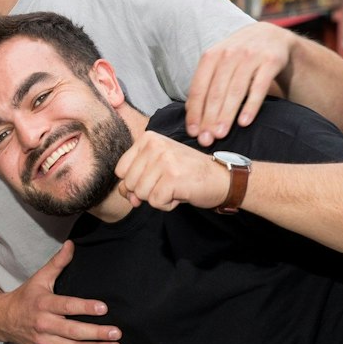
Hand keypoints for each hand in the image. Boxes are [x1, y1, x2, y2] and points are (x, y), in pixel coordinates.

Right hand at [0, 241, 121, 343]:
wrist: (2, 319)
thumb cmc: (26, 297)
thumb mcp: (40, 278)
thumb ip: (57, 263)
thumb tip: (71, 244)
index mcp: (43, 303)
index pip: (67, 306)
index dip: (85, 308)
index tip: (104, 309)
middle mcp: (43, 324)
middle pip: (73, 332)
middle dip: (97, 334)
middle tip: (116, 332)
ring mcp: (43, 342)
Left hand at [113, 127, 232, 211]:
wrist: (221, 178)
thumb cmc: (188, 173)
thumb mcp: (158, 168)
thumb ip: (136, 179)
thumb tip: (127, 196)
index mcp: (149, 139)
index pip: (121, 170)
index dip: (135, 181)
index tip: (155, 177)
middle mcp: (155, 146)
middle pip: (129, 183)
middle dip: (147, 191)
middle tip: (169, 182)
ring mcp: (164, 161)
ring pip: (141, 194)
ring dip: (158, 197)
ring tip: (175, 186)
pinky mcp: (172, 179)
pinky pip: (155, 202)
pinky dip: (167, 205)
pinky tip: (180, 194)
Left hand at [185, 22, 293, 143]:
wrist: (271, 36)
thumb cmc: (239, 56)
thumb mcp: (219, 63)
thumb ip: (205, 83)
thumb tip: (190, 111)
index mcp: (212, 55)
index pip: (199, 87)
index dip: (195, 111)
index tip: (193, 132)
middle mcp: (229, 53)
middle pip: (216, 91)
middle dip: (209, 118)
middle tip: (206, 139)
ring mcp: (251, 56)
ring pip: (236, 90)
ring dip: (227, 114)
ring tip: (221, 134)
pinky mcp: (271, 61)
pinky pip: (259, 87)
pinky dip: (251, 105)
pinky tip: (244, 122)